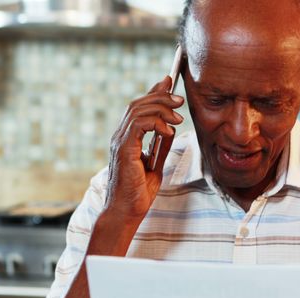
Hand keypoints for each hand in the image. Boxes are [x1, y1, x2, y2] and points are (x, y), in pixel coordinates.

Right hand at [104, 76, 184, 221]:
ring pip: (138, 110)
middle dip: (161, 96)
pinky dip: (156, 123)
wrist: (127, 212)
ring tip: (179, 117)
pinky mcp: (124, 150)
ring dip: (161, 109)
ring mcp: (120, 142)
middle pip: (138, 104)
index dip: (153, 92)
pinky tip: (169, 131)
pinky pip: (138, 125)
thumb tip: (170, 128)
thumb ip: (160, 146)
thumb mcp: (155, 165)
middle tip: (180, 99)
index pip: (138, 107)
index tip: (168, 82)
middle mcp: (120, 137)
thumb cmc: (138, 193)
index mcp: (126, 139)